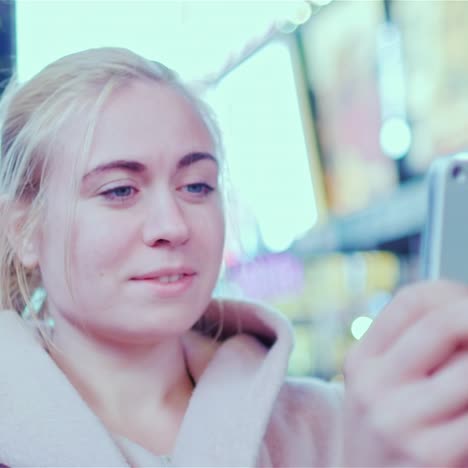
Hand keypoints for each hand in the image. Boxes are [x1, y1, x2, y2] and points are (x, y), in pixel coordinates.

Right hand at [343, 280, 467, 466]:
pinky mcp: (431, 453)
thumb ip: (413, 350)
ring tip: (464, 382)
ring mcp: (400, 419)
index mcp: (362, 360)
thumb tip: (461, 313)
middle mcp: (373, 384)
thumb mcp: (381, 389)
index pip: (414, 300)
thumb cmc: (389, 438)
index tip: (467, 306)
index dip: (454, 293)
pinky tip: (466, 413)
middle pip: (445, 321)